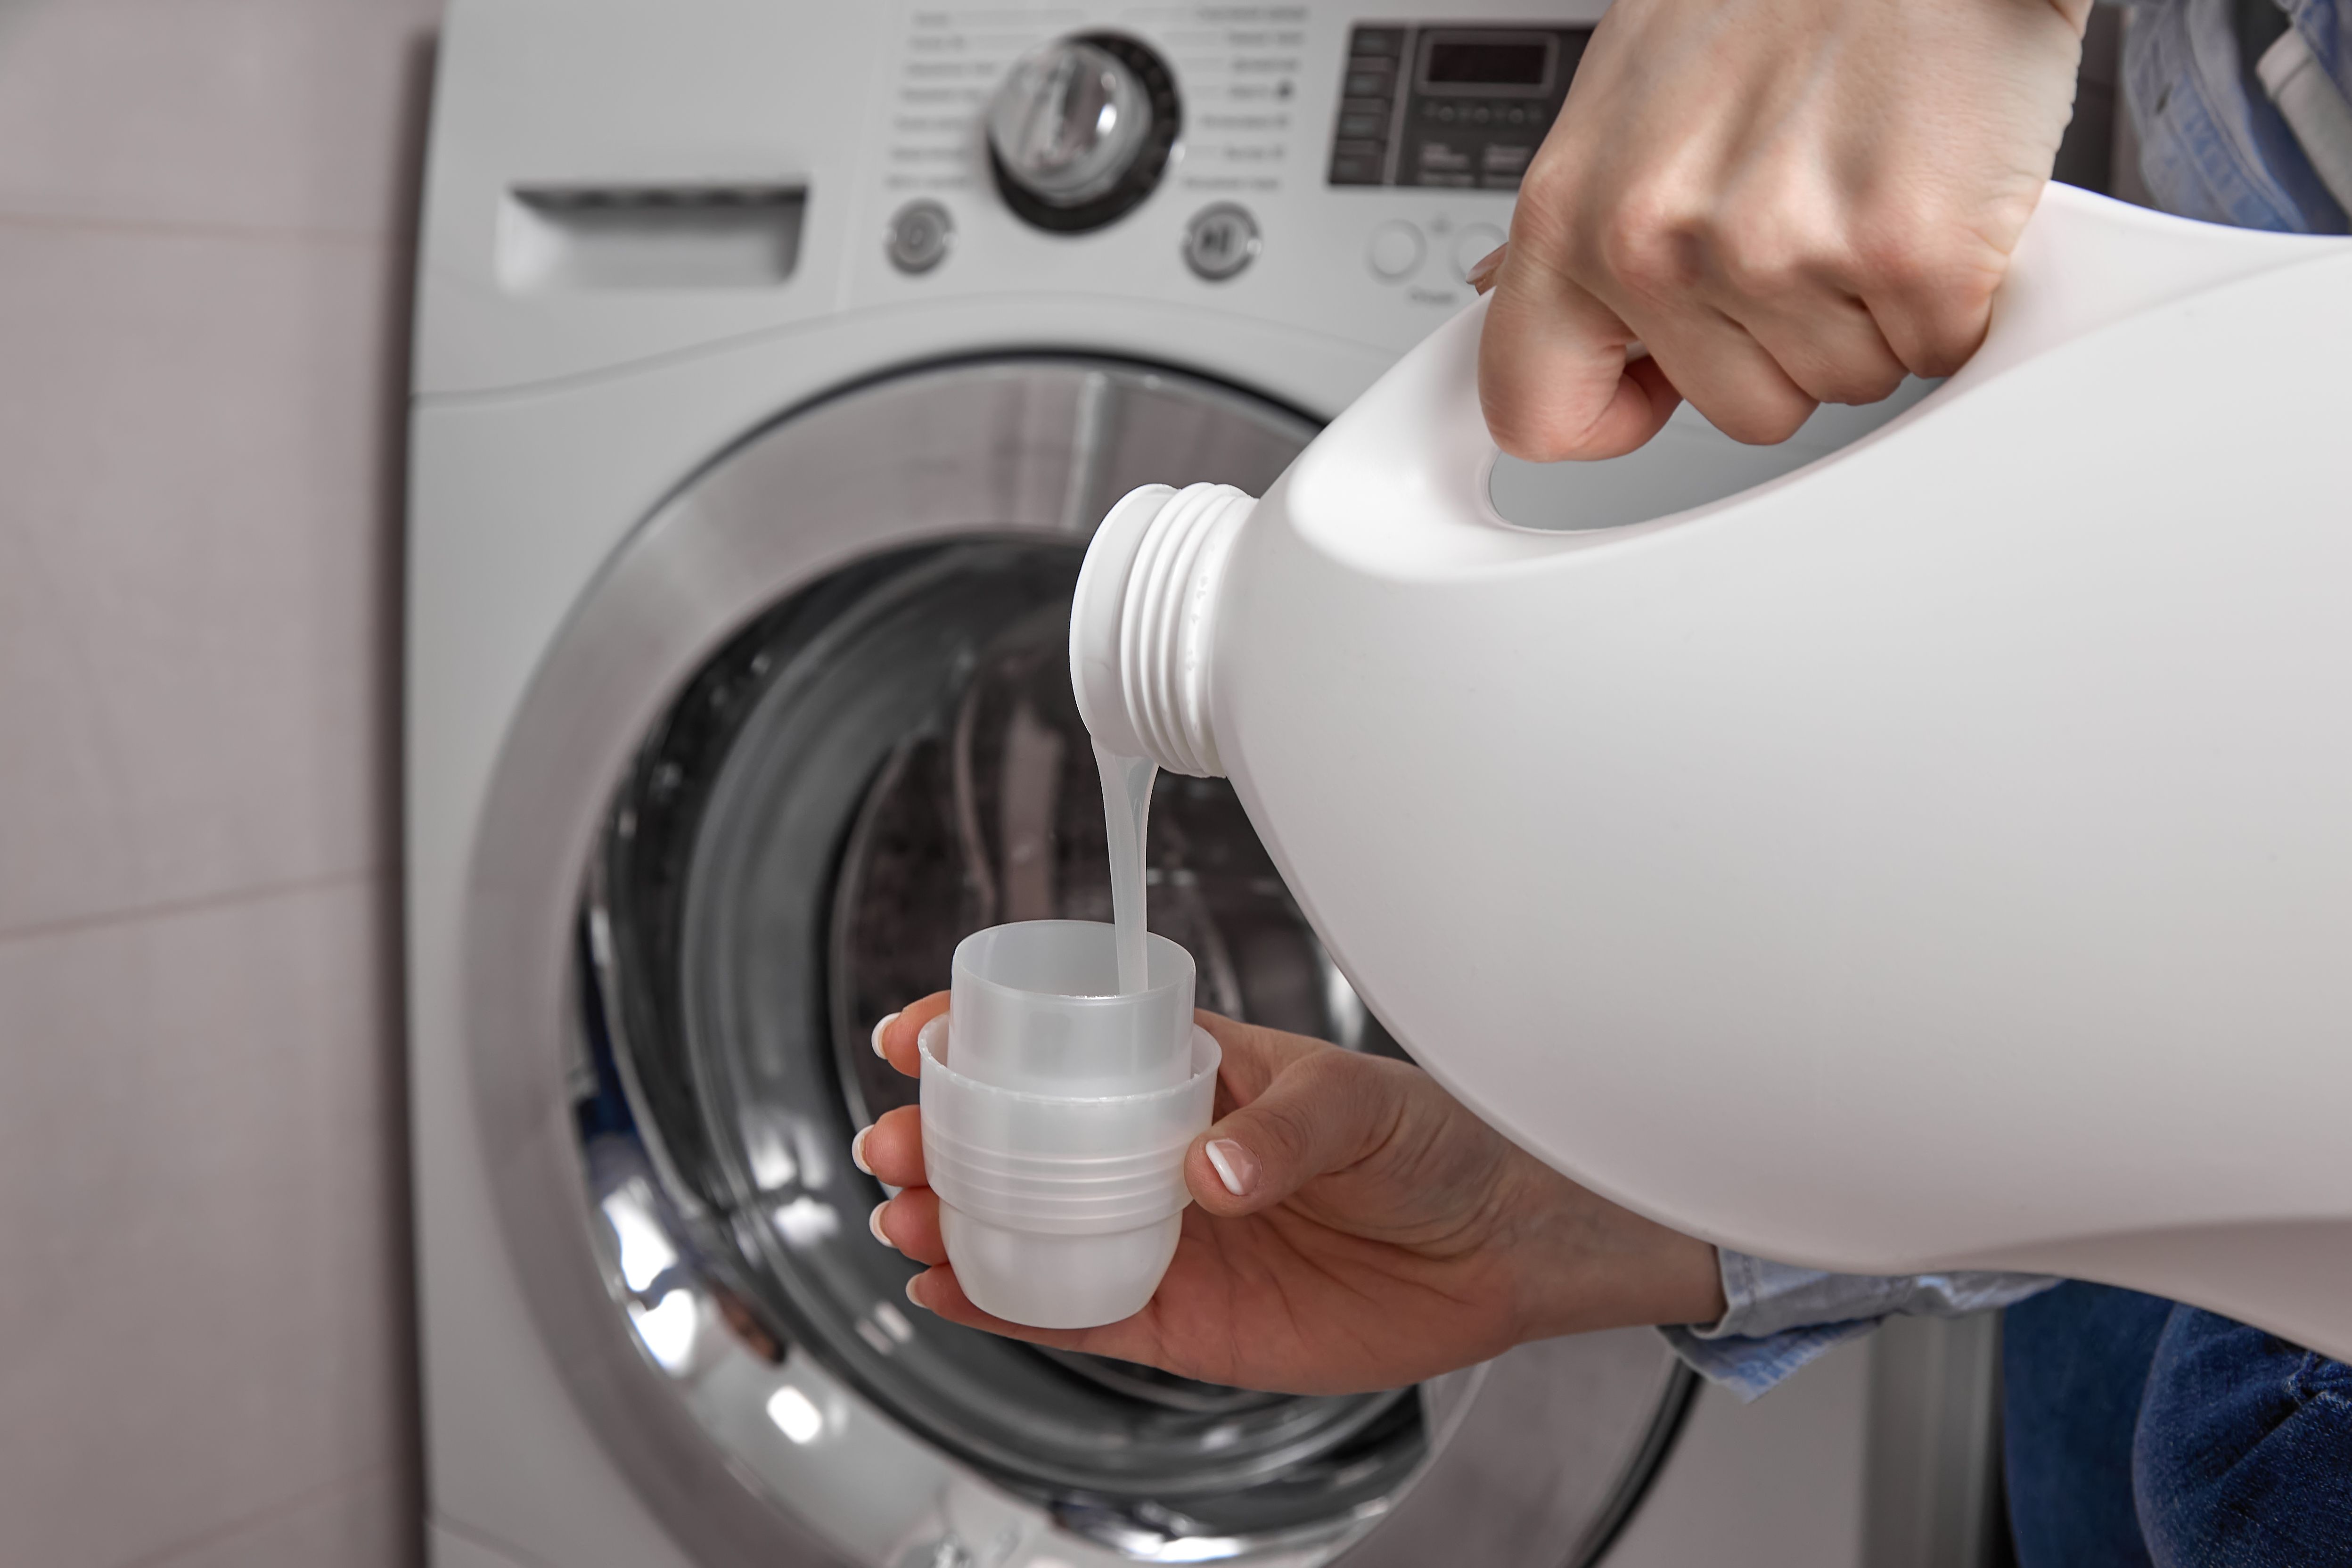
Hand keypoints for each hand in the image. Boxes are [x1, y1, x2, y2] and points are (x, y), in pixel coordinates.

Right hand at [857, 999, 1725, 1395]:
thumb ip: (1283, 1132)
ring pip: (1027, 1230)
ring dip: (954, 1222)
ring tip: (904, 1219)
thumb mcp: (1360, 1106)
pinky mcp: (1181, 1320)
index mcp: (1187, 1074)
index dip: (977, 1038)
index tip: (917, 1037)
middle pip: (1018, 1146)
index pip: (1060, 1047)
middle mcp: (1156, 1155)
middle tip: (894, 1144)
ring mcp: (1162, 1238)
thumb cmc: (1435, 1143)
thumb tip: (1209, 1172)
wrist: (1496, 1245)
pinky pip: (1073, 1311)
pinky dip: (1004, 1305)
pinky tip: (947, 1290)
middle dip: (940, 1141)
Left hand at [1473, 0, 2090, 457]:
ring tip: (1862, 183)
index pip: (1533, 410)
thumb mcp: (1629, 98)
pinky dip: (1950, 291)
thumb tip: (1508, 294)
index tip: (1652, 383)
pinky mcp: (1909, 256)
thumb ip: (1582, 218)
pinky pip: (1933, 349)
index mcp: (1571, 211)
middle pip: (1734, 410)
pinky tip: (1928, 193)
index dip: (1609, 411)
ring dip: (1866, 307)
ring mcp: (1781, 252)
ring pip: (1839, 383)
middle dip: (1783, 339)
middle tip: (1806, 214)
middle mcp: (1658, 240)